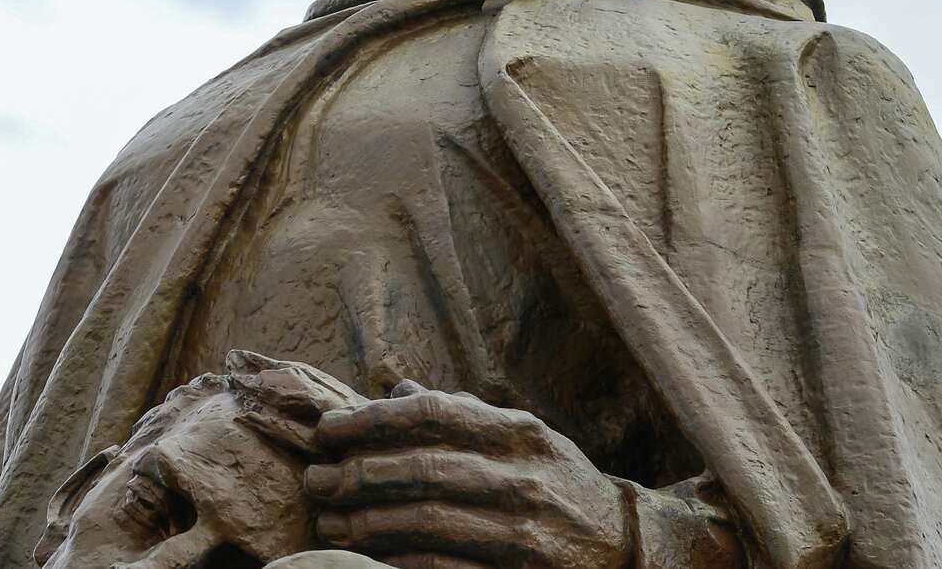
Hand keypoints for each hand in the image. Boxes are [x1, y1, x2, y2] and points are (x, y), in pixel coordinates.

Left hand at [304, 382, 629, 568]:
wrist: (627, 547)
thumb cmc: (559, 484)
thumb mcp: (524, 440)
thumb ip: (463, 416)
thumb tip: (396, 389)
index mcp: (519, 433)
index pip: (432, 414)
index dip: (370, 420)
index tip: (327, 430)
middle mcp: (524, 478)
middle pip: (421, 469)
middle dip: (356, 474)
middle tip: (314, 481)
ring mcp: (524, 532)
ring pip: (426, 521)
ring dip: (365, 522)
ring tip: (328, 520)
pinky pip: (442, 568)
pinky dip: (395, 561)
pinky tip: (363, 555)